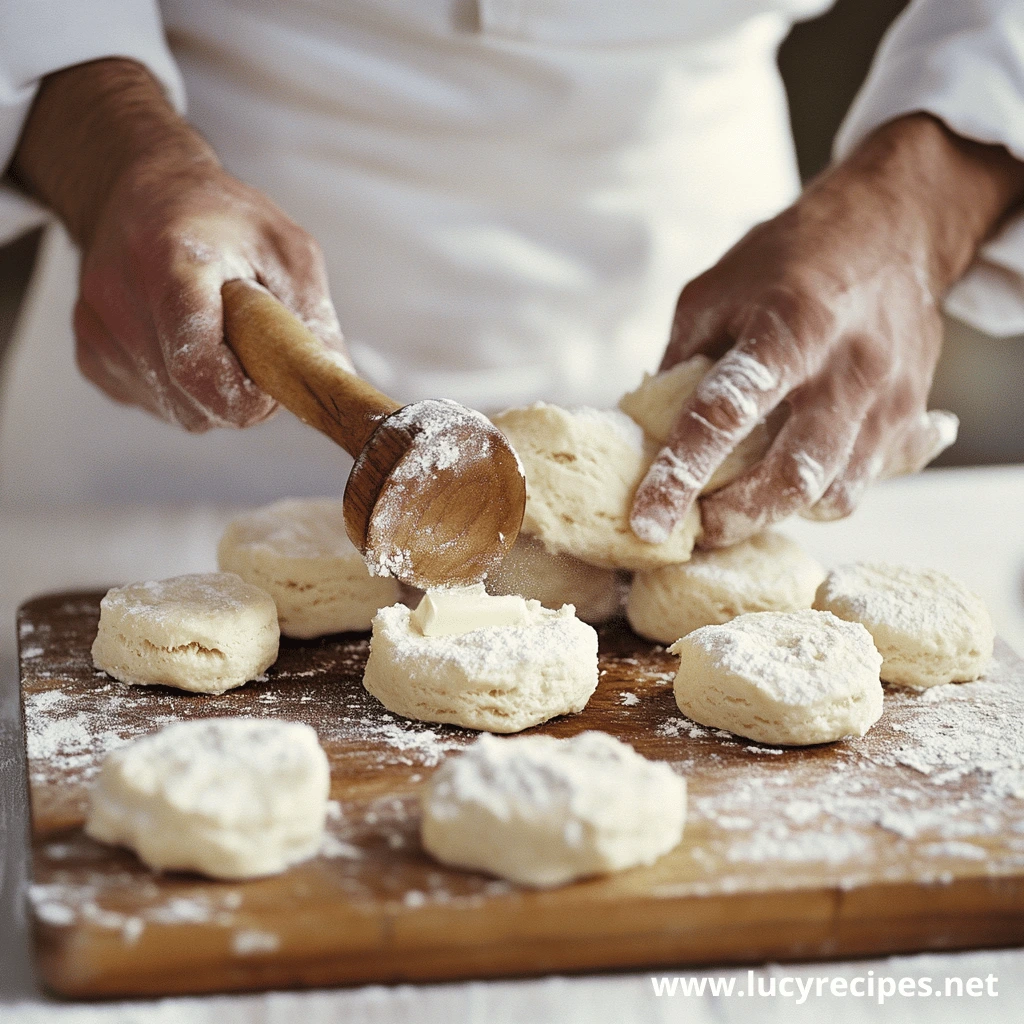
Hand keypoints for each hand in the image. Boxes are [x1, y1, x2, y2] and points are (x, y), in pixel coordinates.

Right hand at [13, 59, 347, 431]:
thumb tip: (337, 384)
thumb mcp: (288, 252)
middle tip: (254, 351)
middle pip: (194, 404)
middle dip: (240, 396)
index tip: (272, 378)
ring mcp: (98, 332)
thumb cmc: (222, 219)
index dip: (247, 395)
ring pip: (179, 413)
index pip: (198, 369)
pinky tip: (188, 343)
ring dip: (215, 394)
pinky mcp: (90, 356)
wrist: (142, 192)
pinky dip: (185, 390)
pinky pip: (156, 405)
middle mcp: (120, 301)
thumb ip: (312, 321)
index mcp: (171, 266)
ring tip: (220, 337)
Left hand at [630, 115, 1023, 547]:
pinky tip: (786, 488)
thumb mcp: (716, 291)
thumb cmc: (788, 259)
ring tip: (737, 511)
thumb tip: (644, 433)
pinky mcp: (908, 417)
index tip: (646, 522)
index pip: (723, 415)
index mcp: (787, 328)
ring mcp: (885, 399)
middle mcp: (844, 369)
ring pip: (834, 493)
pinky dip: (817, 499)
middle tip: (699, 529)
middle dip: (737, 517)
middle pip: (791, 475)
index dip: (679, 475)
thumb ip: (682, 361)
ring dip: (777, 515)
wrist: (894, 228)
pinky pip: (861, 482)